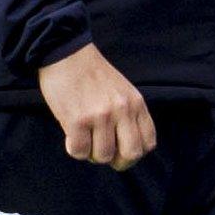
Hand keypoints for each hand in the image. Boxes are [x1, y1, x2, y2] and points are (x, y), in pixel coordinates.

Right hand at [38, 44, 156, 170]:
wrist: (66, 52)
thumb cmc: (91, 74)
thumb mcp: (122, 91)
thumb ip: (128, 114)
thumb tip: (124, 147)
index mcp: (136, 103)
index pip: (148, 143)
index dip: (134, 153)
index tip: (121, 150)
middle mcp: (122, 110)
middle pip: (131, 154)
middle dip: (117, 162)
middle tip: (103, 153)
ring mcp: (100, 116)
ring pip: (102, 156)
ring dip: (90, 153)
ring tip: (84, 136)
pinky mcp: (77, 120)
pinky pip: (79, 151)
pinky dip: (73, 148)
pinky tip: (70, 134)